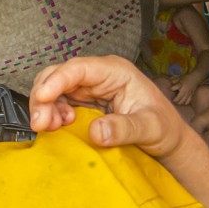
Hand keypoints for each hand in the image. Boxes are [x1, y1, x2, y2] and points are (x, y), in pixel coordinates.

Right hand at [28, 55, 192, 159]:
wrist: (167, 139)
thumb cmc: (164, 127)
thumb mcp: (150, 128)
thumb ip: (124, 129)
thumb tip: (96, 132)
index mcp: (115, 71)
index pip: (79, 68)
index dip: (57, 80)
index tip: (43, 97)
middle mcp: (99, 75)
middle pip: (59, 75)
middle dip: (44, 96)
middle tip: (40, 122)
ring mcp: (90, 88)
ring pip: (55, 88)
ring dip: (45, 106)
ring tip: (47, 127)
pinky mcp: (84, 103)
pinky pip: (59, 103)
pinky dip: (52, 114)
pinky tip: (57, 127)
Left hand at [168, 74, 201, 105]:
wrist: (195, 78)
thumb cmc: (186, 78)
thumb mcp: (179, 77)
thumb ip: (174, 80)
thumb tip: (170, 82)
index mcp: (181, 85)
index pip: (174, 88)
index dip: (171, 88)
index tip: (169, 89)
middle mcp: (185, 90)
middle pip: (179, 98)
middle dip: (175, 100)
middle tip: (172, 101)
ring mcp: (188, 93)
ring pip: (183, 101)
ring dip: (179, 103)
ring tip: (176, 103)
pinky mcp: (191, 95)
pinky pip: (188, 101)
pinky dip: (185, 103)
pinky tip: (183, 103)